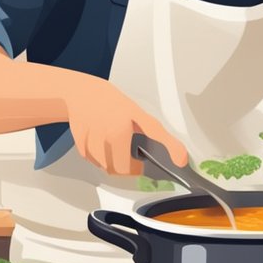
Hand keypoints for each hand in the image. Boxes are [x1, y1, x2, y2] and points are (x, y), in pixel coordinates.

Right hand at [63, 78, 187, 175]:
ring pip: (106, 166)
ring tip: (114, 150)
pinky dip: (96, 159)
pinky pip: (91, 161)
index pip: (155, 131)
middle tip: (131, 159)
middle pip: (123, 167)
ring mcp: (95, 134)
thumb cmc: (110, 104)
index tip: (182, 160)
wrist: (81, 93)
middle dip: (129, 168)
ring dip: (111, 165)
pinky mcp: (81, 139)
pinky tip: (99, 146)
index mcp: (132, 115)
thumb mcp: (135, 112)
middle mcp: (114, 126)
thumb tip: (169, 154)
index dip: (172, 147)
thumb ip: (150, 132)